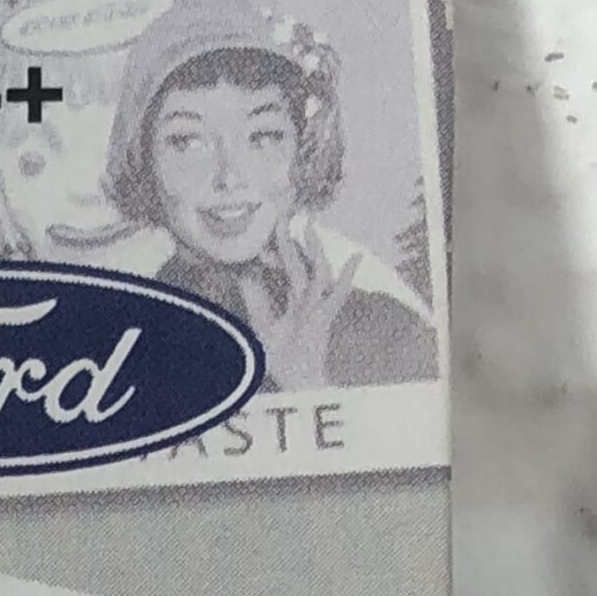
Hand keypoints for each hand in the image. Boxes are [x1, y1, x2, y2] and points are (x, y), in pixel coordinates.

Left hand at [250, 217, 361, 392]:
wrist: (296, 381)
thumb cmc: (281, 354)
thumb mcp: (262, 322)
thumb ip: (254, 297)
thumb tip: (241, 273)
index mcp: (292, 298)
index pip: (283, 266)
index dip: (276, 247)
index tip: (267, 225)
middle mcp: (306, 299)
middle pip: (298, 263)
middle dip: (290, 240)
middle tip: (282, 213)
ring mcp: (316, 307)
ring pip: (317, 273)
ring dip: (313, 250)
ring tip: (308, 227)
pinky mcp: (324, 319)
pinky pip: (337, 296)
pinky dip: (347, 277)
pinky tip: (355, 258)